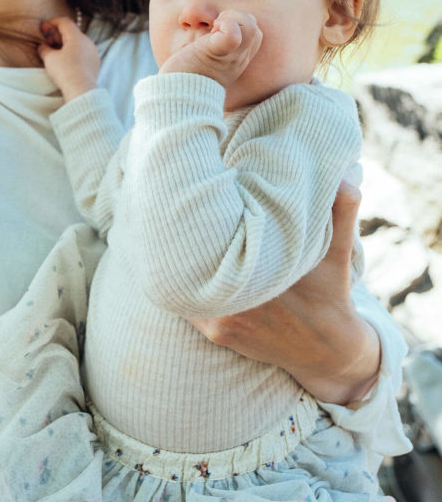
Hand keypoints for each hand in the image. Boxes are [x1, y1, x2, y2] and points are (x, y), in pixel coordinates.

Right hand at [38, 16, 100, 101]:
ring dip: (64, 44)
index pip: (64, 22)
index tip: (42, 29)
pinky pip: (82, 52)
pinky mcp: (94, 62)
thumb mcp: (49, 59)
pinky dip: (72, 52)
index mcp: (77, 36)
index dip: (51, 23)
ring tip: (54, 53)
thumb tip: (43, 47)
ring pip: (77, 42)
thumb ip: (44, 49)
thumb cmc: (65, 72)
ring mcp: (93, 52)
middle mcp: (87, 41)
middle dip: (56, 35)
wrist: (81, 90)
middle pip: (71, 32)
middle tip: (46, 42)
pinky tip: (64, 61)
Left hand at [159, 9, 261, 86]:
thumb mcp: (205, 63)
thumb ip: (211, 49)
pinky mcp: (216, 53)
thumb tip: (202, 32)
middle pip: (255, 27)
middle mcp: (238, 59)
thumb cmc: (184, 80)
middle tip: (214, 29)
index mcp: (237, 60)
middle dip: (235, 18)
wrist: (178, 101)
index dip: (237, 24)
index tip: (216, 32)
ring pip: (250, 25)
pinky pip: (232, 35)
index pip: (253, 33)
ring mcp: (230, 57)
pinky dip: (225, 25)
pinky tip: (210, 34)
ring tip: (213, 30)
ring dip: (230, 18)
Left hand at [189, 182, 380, 405]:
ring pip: (188, 282)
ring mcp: (226, 317)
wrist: (328, 351)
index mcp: (268, 272)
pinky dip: (185, 285)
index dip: (206, 211)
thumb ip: (343, 209)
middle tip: (182, 206)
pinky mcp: (218, 332)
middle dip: (190, 232)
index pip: (220, 234)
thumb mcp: (340, 250)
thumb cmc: (331, 290)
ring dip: (184, 260)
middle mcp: (242, 297)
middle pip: (198, 257)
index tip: (202, 190)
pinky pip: (188, 304)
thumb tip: (344, 175)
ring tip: (180, 233)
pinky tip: (183, 266)